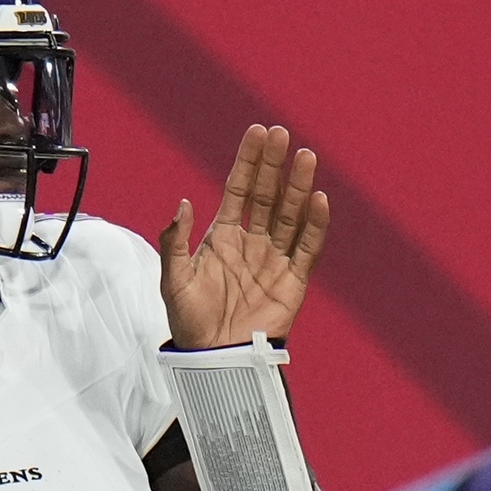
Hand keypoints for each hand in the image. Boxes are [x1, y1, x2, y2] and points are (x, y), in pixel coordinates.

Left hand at [160, 124, 330, 348]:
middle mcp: (251, 242)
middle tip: (281, 134)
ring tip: (305, 156)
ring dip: (297, 186)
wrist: (213, 357)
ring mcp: (274, 259)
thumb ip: (175, 242)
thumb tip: (183, 202)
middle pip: (267, 195)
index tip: (257, 132)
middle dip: (273, 165)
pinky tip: (318, 200)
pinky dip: (314, 224)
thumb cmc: (190, 321)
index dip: (248, 162)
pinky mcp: (293, 279)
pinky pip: (307, 247)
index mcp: (222, 237)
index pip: (238, 189)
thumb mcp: (173, 280)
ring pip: (290, 214)